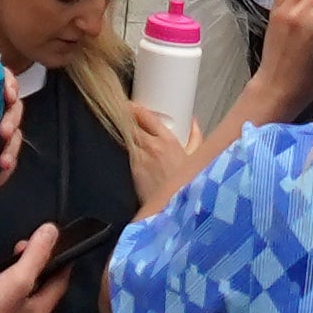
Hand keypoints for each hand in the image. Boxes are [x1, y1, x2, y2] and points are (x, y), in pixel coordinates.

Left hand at [123, 103, 199, 220]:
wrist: (174, 207)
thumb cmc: (186, 184)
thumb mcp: (196, 158)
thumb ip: (195, 138)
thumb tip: (193, 122)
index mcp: (168, 141)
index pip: (147, 117)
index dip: (135, 108)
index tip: (131, 104)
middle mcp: (152, 147)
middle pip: (130, 125)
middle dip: (124, 117)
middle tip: (119, 113)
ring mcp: (139, 159)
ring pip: (124, 137)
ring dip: (121, 131)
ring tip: (115, 126)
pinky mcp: (131, 171)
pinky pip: (124, 153)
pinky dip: (121, 147)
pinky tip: (118, 145)